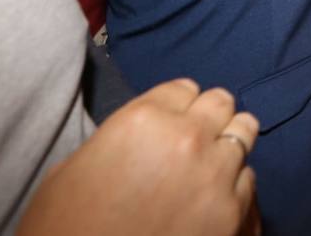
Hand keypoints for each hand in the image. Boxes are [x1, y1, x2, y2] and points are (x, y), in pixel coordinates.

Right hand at [18, 79, 259, 235]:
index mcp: (143, 119)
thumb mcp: (70, 171)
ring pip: (244, 131)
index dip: (176, 107)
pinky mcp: (234, 211)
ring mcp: (216, 173)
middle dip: (208, 116)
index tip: (171, 123)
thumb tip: (135, 140)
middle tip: (195, 139)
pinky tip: (214, 198)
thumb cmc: (62, 230)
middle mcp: (187, 137)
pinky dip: (234, 183)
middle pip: (220, 102)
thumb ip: (115, 140)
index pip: (182, 89)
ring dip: (228, 143)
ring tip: (211, 163)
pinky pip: (248, 177)